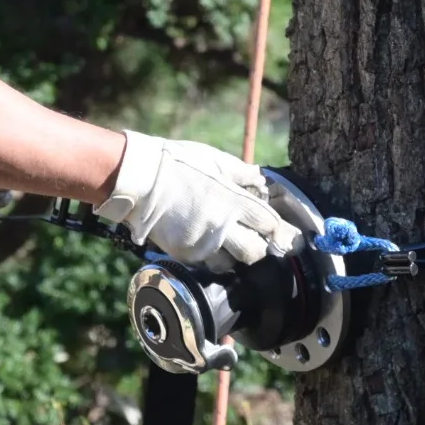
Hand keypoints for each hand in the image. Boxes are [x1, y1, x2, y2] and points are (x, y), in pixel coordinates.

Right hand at [94, 131, 302, 271]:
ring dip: (237, 258)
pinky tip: (211, 249)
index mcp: (233, 200)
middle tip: (259, 242)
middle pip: (256, 252)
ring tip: (233, 247)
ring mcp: (202, 244)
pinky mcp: (185, 254)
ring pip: (232, 265)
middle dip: (261, 248)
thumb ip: (242, 173)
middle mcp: (221, 226)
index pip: (269, 223)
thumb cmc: (177, 163)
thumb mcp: (215, 160)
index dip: (279, 229)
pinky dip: (213, 260)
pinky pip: (207, 265)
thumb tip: (261, 180)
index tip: (285, 234)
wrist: (140, 179)